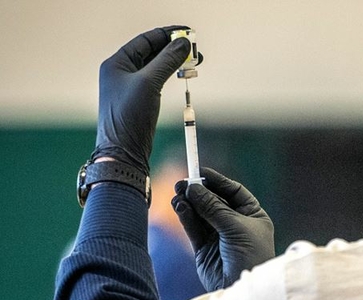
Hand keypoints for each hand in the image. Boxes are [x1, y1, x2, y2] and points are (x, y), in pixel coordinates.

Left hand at [92, 26, 191, 174]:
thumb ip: (167, 60)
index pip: (145, 40)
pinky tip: (183, 74)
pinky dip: (172, 74)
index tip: (188, 33)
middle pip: (152, 52)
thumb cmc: (128, 117)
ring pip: (157, 66)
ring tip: (194, 61)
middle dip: (174, 49)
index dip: (167, 35)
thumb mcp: (149, 83)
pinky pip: (159, 80)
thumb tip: (184, 44)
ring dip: (175, 62)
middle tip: (195, 49)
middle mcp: (122, 72)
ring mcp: (131, 87)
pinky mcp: (141, 100)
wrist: (124, 152)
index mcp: (117, 63)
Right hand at [172, 168, 275, 290]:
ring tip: (178, 195)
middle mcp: (236, 224)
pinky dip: (186, 217)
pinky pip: (194, 228)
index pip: (234, 192)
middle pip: (214, 201)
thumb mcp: (236, 228)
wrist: (243, 289)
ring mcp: (219, 236)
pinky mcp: (204, 249)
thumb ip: (213, 208)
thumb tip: (193, 187)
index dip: (217, 181)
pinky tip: (180, 207)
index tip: (199, 171)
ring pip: (201, 214)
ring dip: (189, 204)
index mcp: (253, 216)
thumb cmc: (251, 257)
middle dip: (199, 192)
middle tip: (181, 183)